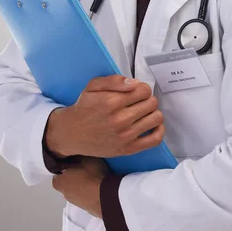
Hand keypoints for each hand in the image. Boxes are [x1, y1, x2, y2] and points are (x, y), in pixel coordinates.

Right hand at [45, 75, 164, 157]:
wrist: (72, 133)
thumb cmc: (85, 107)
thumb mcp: (93, 86)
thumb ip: (114, 80)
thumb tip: (135, 83)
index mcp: (112, 102)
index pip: (144, 90)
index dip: (142, 88)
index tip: (136, 91)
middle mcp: (120, 120)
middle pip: (152, 103)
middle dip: (147, 99)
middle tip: (138, 102)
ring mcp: (125, 136)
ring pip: (156, 118)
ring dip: (152, 112)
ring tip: (143, 112)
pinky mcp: (128, 149)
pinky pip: (155, 139)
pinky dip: (159, 130)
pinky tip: (151, 124)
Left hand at [52, 157, 109, 218]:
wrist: (105, 196)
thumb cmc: (93, 176)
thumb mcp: (86, 159)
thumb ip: (77, 157)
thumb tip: (74, 155)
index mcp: (60, 180)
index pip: (56, 172)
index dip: (64, 166)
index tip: (71, 162)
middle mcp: (64, 192)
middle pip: (64, 182)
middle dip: (71, 176)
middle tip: (82, 169)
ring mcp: (73, 201)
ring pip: (73, 190)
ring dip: (79, 185)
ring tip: (90, 178)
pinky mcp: (83, 206)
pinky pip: (82, 196)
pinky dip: (86, 192)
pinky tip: (95, 186)